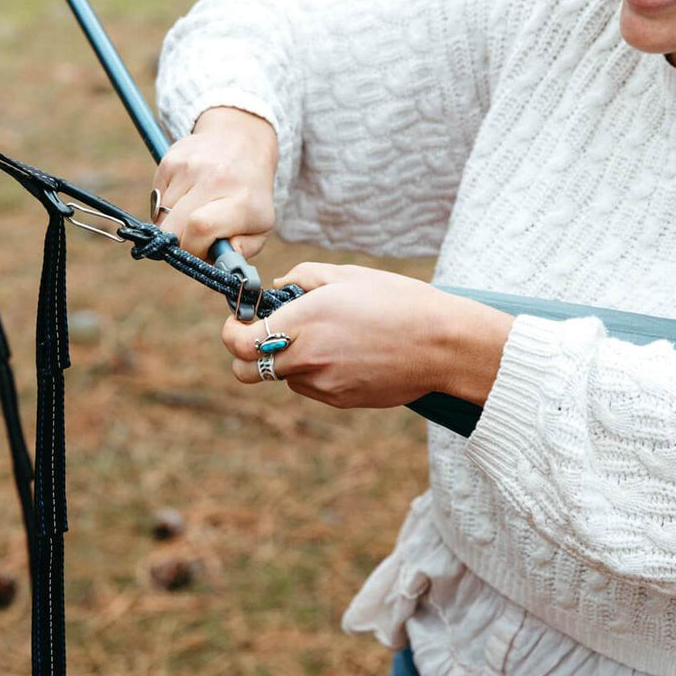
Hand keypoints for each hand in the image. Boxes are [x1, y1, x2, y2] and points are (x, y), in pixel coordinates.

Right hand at [151, 107, 279, 260]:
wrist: (242, 140)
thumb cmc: (250, 194)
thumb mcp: (262, 225)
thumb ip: (243, 250)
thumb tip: (220, 261)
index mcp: (241, 201)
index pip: (200, 228)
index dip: (192, 249)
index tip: (199, 251)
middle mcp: (215, 178)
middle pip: (172, 226)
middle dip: (177, 242)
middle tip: (192, 238)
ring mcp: (190, 166)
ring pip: (162, 214)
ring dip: (173, 221)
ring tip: (194, 209)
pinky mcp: (171, 158)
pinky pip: (157, 197)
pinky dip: (167, 203)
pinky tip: (187, 193)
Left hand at [221, 262, 515, 408]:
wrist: (444, 345)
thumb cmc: (399, 301)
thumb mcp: (348, 275)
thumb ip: (303, 277)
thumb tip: (277, 288)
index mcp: (305, 319)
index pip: (239, 343)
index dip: (231, 333)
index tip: (239, 322)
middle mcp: (308, 356)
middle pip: (246, 372)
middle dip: (247, 355)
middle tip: (265, 336)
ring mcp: (324, 384)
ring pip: (282, 379)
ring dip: (289, 362)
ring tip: (328, 338)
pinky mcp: (341, 401)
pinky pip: (312, 388)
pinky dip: (316, 373)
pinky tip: (348, 354)